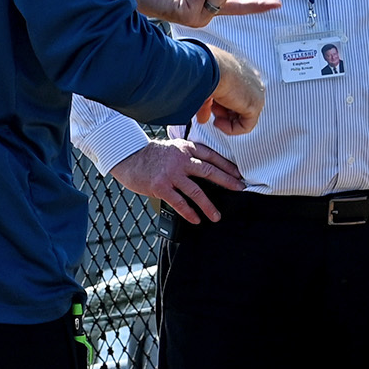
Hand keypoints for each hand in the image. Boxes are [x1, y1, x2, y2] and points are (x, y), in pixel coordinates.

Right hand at [110, 138, 245, 223]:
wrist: (128, 157)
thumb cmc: (150, 155)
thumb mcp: (172, 148)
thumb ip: (187, 155)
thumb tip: (206, 169)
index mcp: (185, 148)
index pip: (211, 156)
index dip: (227, 165)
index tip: (238, 174)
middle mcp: (181, 159)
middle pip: (209, 171)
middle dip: (228, 181)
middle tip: (240, 189)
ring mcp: (171, 173)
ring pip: (196, 191)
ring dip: (209, 205)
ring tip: (216, 216)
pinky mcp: (161, 186)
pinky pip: (179, 202)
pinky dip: (189, 212)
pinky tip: (196, 219)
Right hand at [188, 37, 267, 135]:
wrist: (208, 67)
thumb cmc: (204, 70)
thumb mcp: (204, 88)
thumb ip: (207, 104)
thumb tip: (203, 119)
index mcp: (241, 69)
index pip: (236, 93)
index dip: (220, 104)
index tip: (208, 107)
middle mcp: (251, 79)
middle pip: (240, 105)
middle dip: (224, 112)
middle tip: (211, 110)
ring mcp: (256, 91)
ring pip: (244, 115)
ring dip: (226, 120)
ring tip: (214, 114)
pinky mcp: (256, 104)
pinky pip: (246, 125)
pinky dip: (231, 129)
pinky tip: (218, 123)